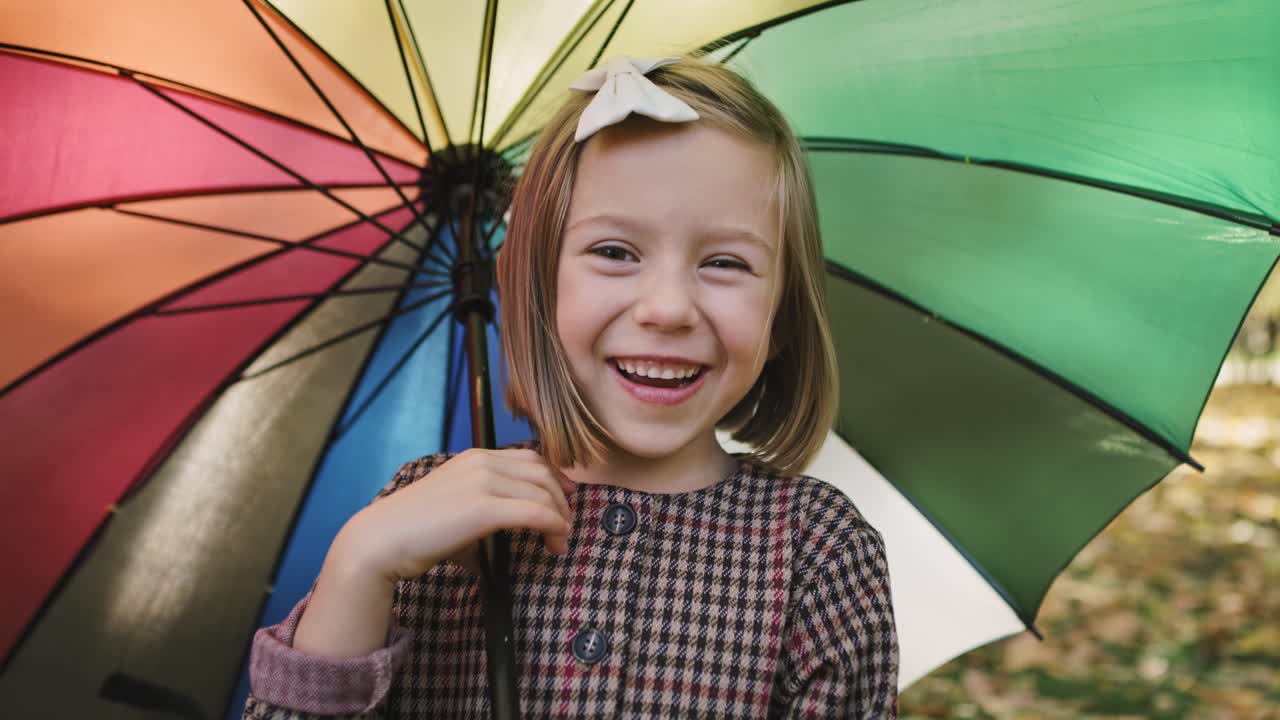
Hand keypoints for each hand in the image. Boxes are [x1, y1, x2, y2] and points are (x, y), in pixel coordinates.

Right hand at [344, 448, 576, 580]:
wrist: (381, 540)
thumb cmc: (416, 532)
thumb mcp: (457, 507)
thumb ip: (487, 507)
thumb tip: (516, 529)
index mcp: (475, 458)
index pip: (530, 458)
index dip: (555, 478)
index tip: (566, 500)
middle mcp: (481, 463)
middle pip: (543, 472)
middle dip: (562, 499)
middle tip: (566, 526)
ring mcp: (481, 482)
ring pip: (543, 493)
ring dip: (560, 518)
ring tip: (559, 541)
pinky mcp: (482, 508)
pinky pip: (534, 512)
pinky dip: (552, 526)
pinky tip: (554, 542)